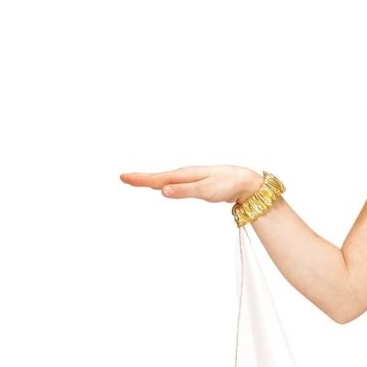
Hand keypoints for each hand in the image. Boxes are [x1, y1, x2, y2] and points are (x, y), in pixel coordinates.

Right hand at [119, 165, 262, 204]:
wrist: (243, 181)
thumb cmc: (226, 185)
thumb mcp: (205, 190)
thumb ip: (184, 191)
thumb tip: (162, 191)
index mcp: (184, 176)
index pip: (157, 178)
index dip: (140, 179)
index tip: (123, 178)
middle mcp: (184, 175)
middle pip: (158, 178)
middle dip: (141, 178)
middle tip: (123, 178)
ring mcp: (189, 179)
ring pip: (165, 180)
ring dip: (149, 180)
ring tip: (136, 181)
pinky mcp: (195, 184)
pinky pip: (174, 184)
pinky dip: (163, 184)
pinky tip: (161, 187)